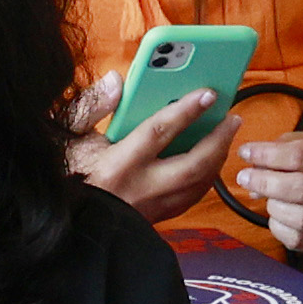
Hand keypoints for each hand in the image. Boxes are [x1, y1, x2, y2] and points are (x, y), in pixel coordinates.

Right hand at [65, 80, 228, 225]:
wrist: (71, 223)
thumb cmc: (70, 174)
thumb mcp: (71, 135)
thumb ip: (93, 104)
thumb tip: (117, 81)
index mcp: (117, 164)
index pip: (159, 132)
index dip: (186, 111)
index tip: (208, 93)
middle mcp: (141, 188)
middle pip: (193, 164)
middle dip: (218, 139)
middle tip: (232, 117)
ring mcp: (153, 206)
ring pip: (199, 184)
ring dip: (218, 157)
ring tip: (226, 133)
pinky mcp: (159, 217)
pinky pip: (193, 197)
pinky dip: (207, 176)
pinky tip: (212, 160)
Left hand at [222, 126, 302, 259]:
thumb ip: (283, 148)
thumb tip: (252, 168)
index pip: (302, 156)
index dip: (269, 155)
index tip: (246, 153)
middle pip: (302, 188)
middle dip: (266, 182)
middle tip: (244, 177)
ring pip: (302, 218)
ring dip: (274, 206)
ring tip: (266, 197)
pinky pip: (299, 240)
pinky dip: (279, 227)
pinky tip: (277, 215)